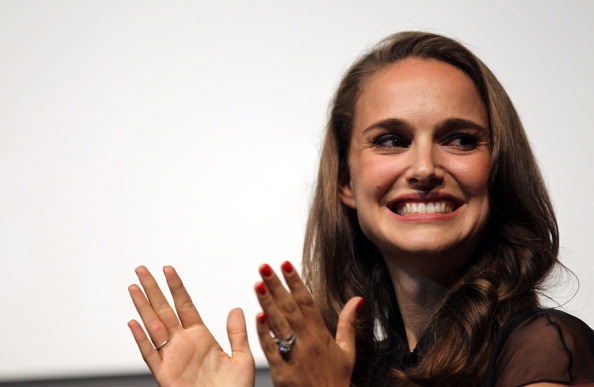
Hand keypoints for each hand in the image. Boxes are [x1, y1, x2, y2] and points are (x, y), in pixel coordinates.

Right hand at [128, 265, 254, 386]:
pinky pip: (150, 354)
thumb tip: (235, 308)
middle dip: (153, 289)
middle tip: (142, 269)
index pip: (185, 305)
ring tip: (134, 287)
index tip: (168, 269)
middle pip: (164, 310)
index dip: (176, 287)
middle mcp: (183, 344)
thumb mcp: (242, 358)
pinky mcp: (165, 374)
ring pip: (153, 326)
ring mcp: (172, 357)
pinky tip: (133, 322)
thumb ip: (236, 333)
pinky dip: (141, 339)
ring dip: (143, 307)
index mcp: (201, 337)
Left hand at [254, 261, 362, 386]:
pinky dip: (264, 333)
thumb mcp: (347, 351)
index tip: (285, 264)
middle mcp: (308, 341)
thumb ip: (348, 323)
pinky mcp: (282, 371)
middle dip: (277, 285)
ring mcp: (294, 355)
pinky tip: (256, 317)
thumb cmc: (335, 380)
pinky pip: (271, 349)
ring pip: (279, 324)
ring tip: (258, 284)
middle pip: (290, 308)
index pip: (307, 301)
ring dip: (267, 303)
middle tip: (264, 267)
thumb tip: (357, 300)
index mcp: (321, 334)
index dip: (296, 281)